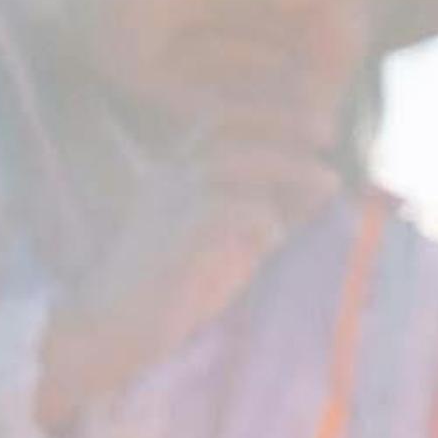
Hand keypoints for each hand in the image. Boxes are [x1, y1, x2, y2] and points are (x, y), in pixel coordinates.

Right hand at [38, 131, 342, 427]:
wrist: (109, 332)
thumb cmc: (171, 289)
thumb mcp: (227, 239)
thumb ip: (267, 208)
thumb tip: (324, 181)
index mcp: (175, 174)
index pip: (224, 117)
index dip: (271, 106)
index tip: (316, 114)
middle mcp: (170, 180)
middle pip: (230, 122)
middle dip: (285, 119)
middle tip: (328, 133)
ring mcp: (170, 207)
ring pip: (236, 161)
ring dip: (289, 167)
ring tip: (328, 183)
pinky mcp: (177, 242)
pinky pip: (231, 213)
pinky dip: (265, 220)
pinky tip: (273, 241)